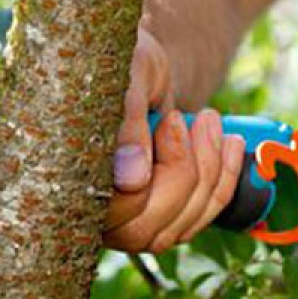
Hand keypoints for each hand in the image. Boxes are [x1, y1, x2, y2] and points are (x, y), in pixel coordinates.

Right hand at [104, 26, 246, 253]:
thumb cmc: (120, 67)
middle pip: (146, 232)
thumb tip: (132, 181)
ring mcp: (125, 223)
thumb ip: (126, 127)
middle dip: (187, 174)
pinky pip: (198, 220)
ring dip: (211, 174)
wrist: (134, 66)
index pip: (114, 210)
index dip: (152, 174)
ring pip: (176, 229)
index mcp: (66, 180)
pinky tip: (231, 145)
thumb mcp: (125, 83)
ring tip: (211, 120)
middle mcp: (90, 214)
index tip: (169, 120)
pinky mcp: (158, 219)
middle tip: (202, 117)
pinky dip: (224, 182)